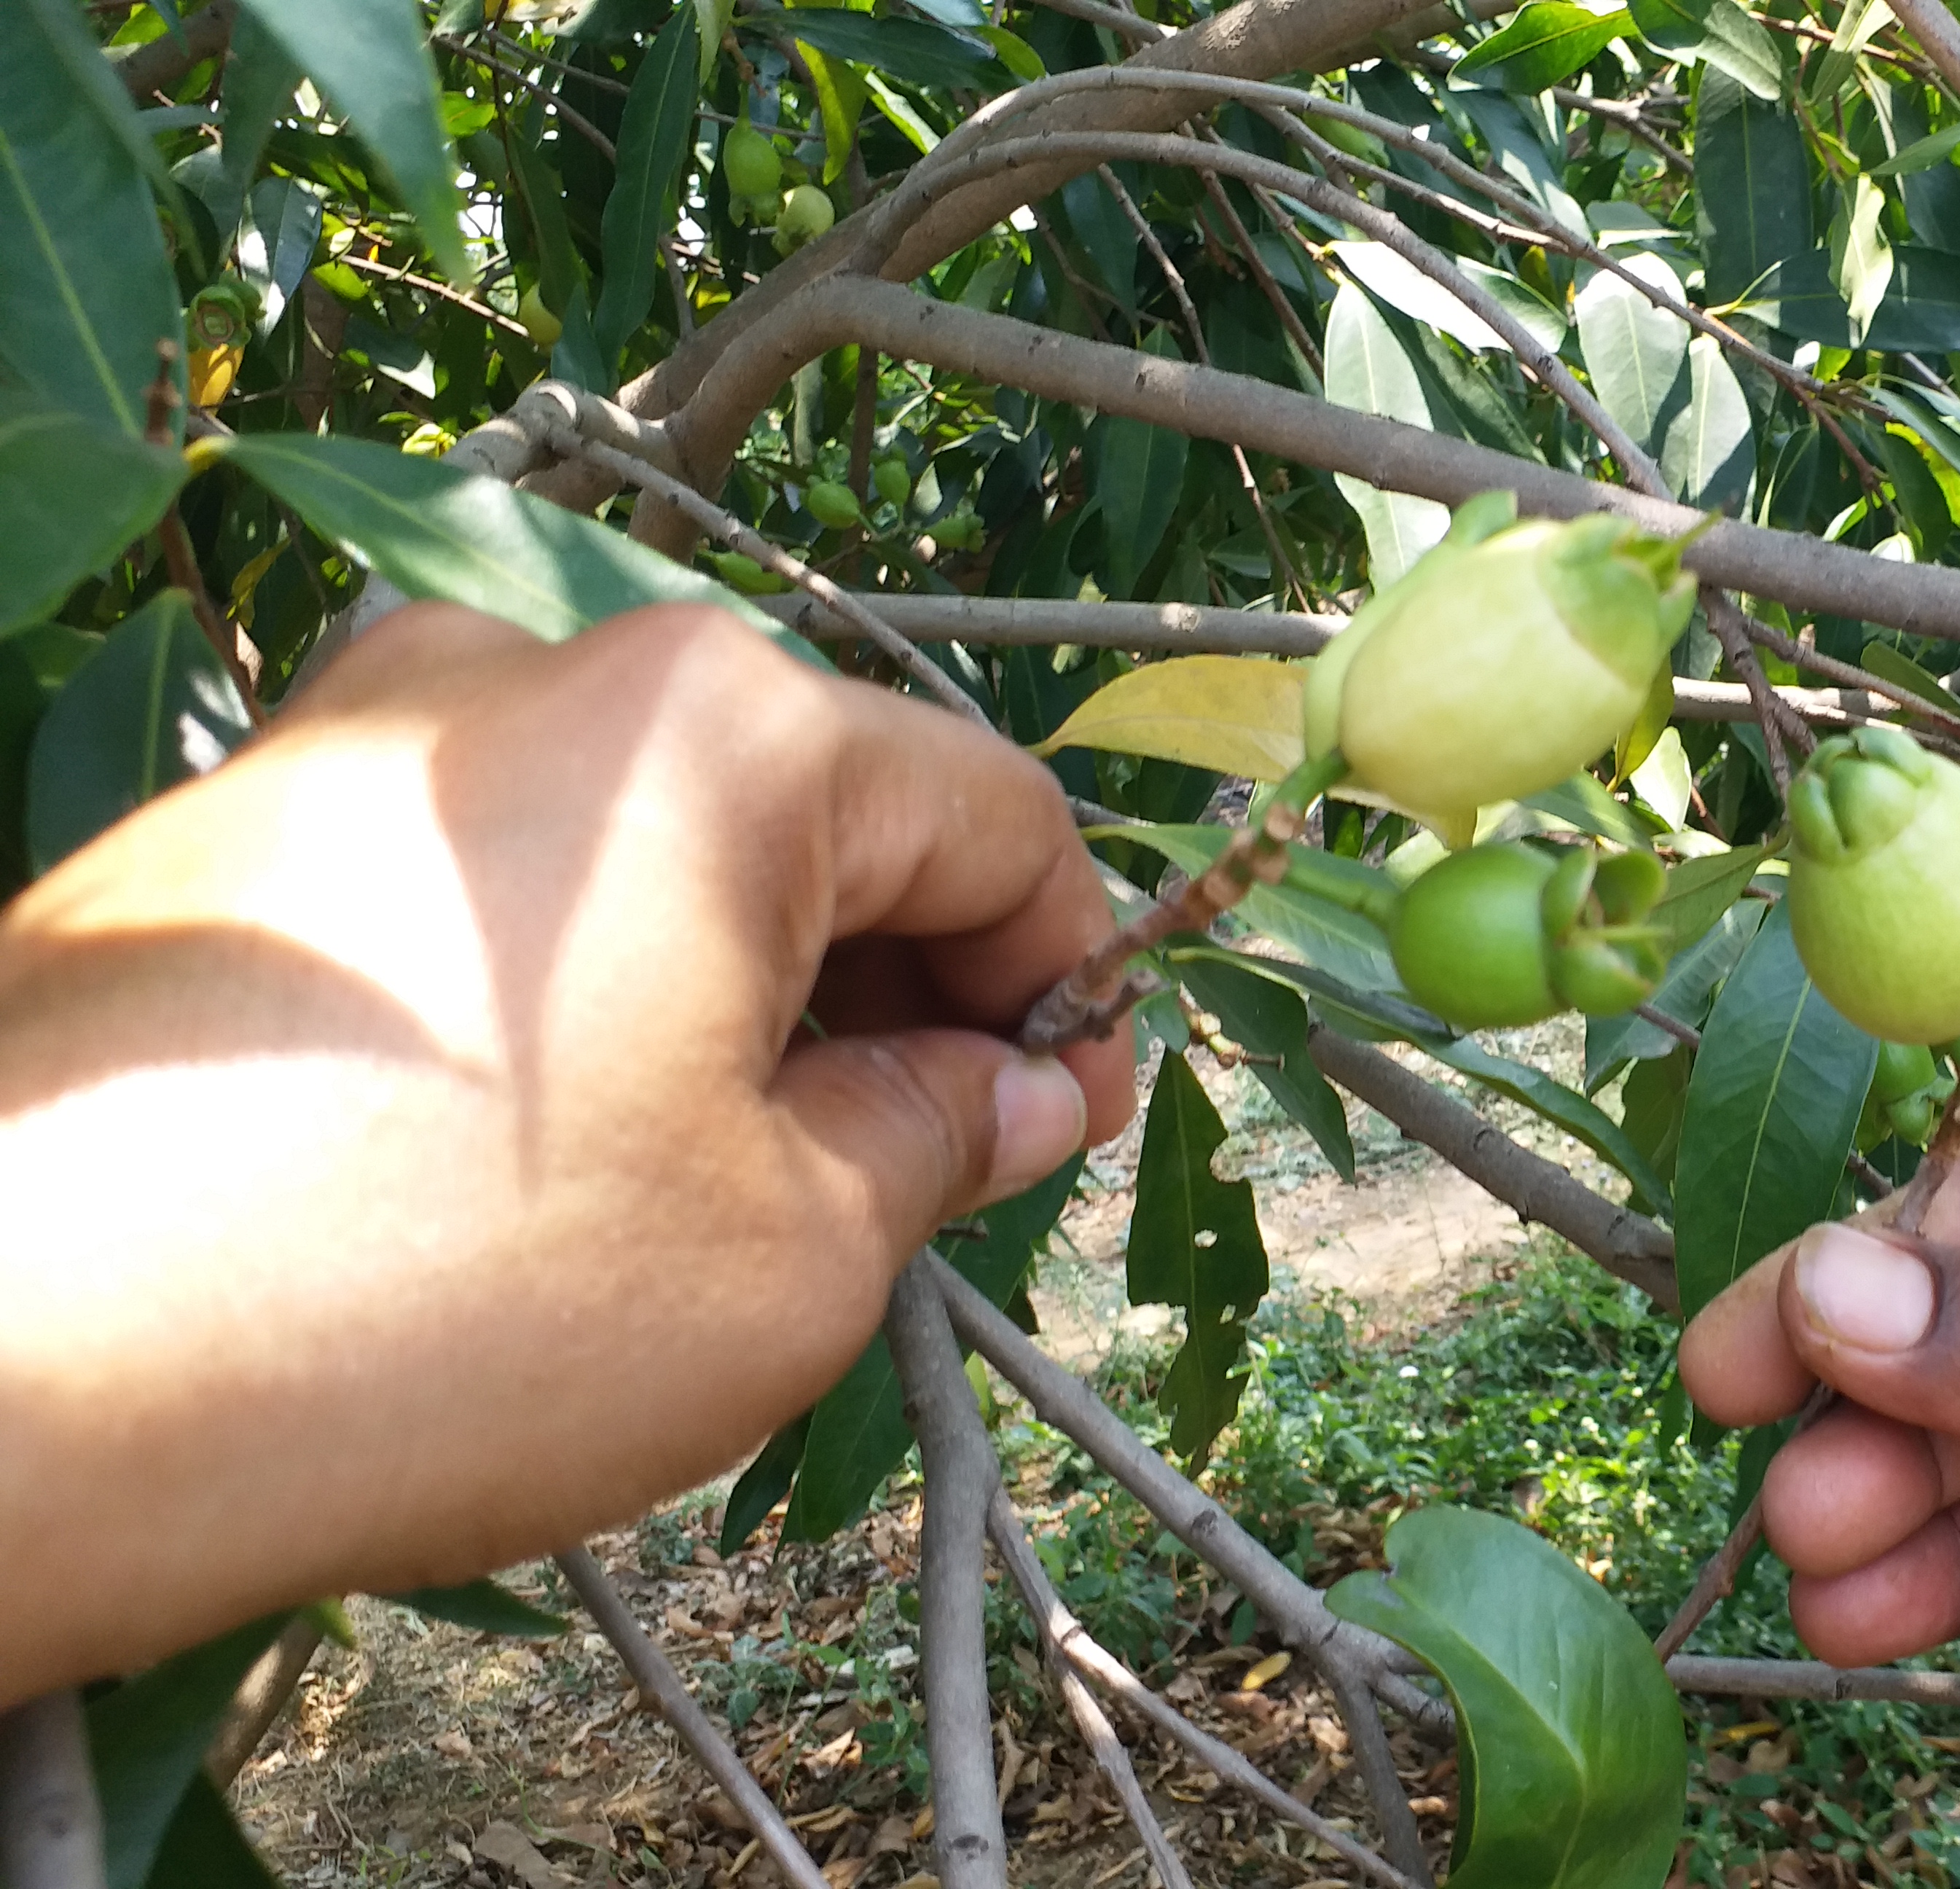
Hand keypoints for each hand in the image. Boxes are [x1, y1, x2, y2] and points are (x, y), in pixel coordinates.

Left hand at [0, 604, 1132, 1697]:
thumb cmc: (444, 1302)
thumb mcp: (787, 1257)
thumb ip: (939, 1141)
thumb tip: (1010, 1092)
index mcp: (719, 729)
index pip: (997, 821)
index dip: (1072, 983)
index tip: (1066, 1131)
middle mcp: (539, 667)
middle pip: (817, 815)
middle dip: (902, 995)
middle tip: (914, 1181)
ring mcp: (359, 729)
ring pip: (645, 851)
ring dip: (740, 1001)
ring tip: (720, 1197)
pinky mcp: (233, 828)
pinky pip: (486, 888)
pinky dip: (577, 1001)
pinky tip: (534, 1169)